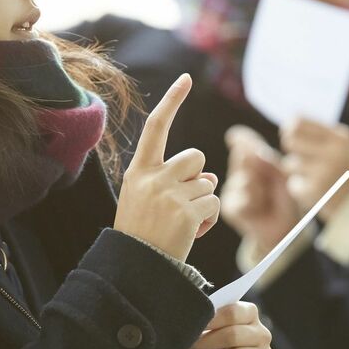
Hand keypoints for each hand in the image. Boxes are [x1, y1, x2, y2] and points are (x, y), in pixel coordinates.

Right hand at [114, 74, 219, 260]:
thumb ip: (172, 181)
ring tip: (183, 222)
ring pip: (207, 183)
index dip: (172, 101)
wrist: (135, 268)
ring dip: (202, 202)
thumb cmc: (141, 234)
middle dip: (198, 177)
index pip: (156, 127)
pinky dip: (209, 219)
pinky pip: (213, 204)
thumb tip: (208, 177)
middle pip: (195, 158)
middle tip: (182, 202)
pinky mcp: (186, 212)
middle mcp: (152, 177)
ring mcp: (169, 194)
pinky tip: (191, 232)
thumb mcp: (146, 199)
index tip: (186, 79)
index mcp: (138, 171)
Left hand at [184, 302, 276, 348]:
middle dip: (209, 342)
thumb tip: (193, 317)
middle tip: (195, 347)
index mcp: (248, 316)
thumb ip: (200, 324)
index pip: (233, 311)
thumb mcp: (200, 338)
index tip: (197, 327)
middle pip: (234, 334)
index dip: (212, 319)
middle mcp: (261, 333)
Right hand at [221, 126, 298, 255]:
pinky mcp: (230, 206)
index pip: (242, 142)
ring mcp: (232, 189)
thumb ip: (258, 154)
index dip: (246, 143)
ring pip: (245, 181)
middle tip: (269, 182)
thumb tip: (233, 136)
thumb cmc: (286, 195)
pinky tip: (259, 208)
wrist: (287, 224)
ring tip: (267, 198)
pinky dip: (255, 203)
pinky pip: (242, 199)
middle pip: (244, 159)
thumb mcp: (279, 170)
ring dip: (261, 189)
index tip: (244, 142)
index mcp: (249, 159)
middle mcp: (237, 172)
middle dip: (261, 170)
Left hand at [279, 117, 348, 219]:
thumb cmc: (346, 171)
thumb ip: (317, 133)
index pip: (298, 122)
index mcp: (339, 138)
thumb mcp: (342, 146)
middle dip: (291, 148)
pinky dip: (300, 188)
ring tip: (314, 176)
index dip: (289, 128)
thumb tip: (288, 124)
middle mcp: (333, 152)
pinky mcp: (314, 191)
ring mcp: (323, 172)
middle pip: (289, 141)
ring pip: (289, 163)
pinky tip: (316, 190)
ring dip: (296, 171)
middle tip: (300, 156)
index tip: (291, 135)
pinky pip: (293, 183)